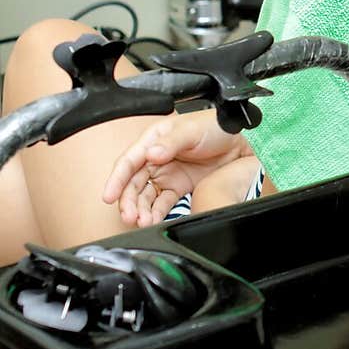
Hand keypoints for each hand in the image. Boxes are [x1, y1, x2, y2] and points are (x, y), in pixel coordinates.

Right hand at [103, 110, 251, 227]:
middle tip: (128, 215)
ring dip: (139, 209)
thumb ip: (171, 143)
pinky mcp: (177, 187)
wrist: (239, 143)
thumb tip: (152, 154)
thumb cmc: (214, 127)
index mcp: (153, 140)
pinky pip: (161, 203)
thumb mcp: (191, 130)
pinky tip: (151, 221)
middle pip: (133, 183)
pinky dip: (154, 213)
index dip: (116, 179)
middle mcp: (155, 158)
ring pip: (144, 195)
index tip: (109, 196)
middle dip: (127, 200)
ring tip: (140, 221)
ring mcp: (166, 174)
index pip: (128, 161)